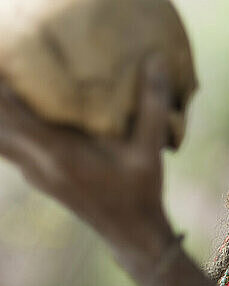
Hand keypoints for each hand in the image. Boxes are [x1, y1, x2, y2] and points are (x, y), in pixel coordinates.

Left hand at [0, 56, 213, 285]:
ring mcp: (33, 171)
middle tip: (5, 58)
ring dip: (0, 110)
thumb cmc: (140, 188)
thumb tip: (155, 59)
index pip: (10, 115)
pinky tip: (20, 108)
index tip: (5, 54)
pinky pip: (7, 145)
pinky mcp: (38, 174)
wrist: (130, 231)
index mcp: (59, 153)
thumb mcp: (149, 148)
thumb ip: (151, 104)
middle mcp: (37, 162)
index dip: (0, 87)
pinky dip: (6, 124)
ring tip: (7, 81)